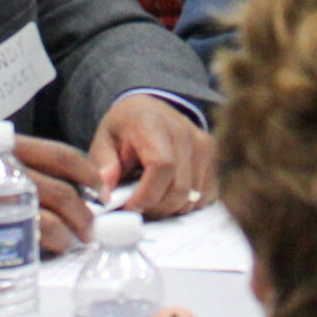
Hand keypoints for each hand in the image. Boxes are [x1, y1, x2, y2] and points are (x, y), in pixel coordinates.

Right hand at [0, 134, 97, 255]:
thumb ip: (18, 162)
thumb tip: (60, 182)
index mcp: (9, 148)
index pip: (62, 156)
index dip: (88, 175)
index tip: (100, 191)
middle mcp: (7, 171)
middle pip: (63, 191)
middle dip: (84, 212)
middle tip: (90, 227)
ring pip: (51, 217)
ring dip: (69, 233)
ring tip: (71, 242)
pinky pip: (27, 238)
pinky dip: (45, 246)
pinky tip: (47, 249)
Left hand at [89, 94, 214, 218]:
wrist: (151, 108)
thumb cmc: (126, 128)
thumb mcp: (104, 141)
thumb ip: (102, 167)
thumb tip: (106, 194)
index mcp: (153, 125)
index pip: (161, 166)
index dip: (146, 194)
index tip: (129, 205)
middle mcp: (185, 133)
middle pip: (180, 188)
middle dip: (156, 207)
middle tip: (137, 207)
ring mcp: (204, 146)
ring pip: (193, 197)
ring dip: (170, 207)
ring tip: (152, 197)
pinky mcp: (214, 159)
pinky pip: (206, 195)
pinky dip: (186, 203)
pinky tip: (169, 192)